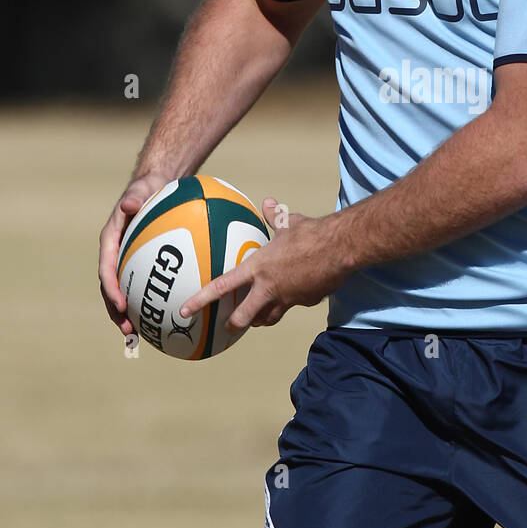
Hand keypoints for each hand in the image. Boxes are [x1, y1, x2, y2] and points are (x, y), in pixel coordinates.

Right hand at [98, 172, 169, 335]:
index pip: (107, 269)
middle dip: (117, 312)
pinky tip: (166, 318)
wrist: (157, 187)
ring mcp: (129, 261)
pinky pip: (145, 286)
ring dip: (129, 314)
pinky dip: (150, 302)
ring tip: (140, 334)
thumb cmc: (150, 188)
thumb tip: (129, 204)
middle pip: (112, 289)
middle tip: (128, 330)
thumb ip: (136, 196)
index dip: (111, 289)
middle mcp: (117, 255)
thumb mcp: (143, 188)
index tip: (120, 304)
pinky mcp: (143, 265)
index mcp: (111, 241)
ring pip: (126, 292)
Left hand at [179, 199, 348, 330]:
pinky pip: (294, 305)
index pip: (222, 287)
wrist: (341, 249)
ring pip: (268, 318)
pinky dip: (290, 302)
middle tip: (228, 325)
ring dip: (260, 320)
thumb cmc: (312, 233)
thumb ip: (274, 216)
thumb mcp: (289, 222)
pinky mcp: (306, 301)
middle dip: (233, 324)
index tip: (184, 311)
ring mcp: (288, 298)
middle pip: (244, 316)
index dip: (200, 300)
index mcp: (258, 268)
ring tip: (256, 319)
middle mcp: (269, 288)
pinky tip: (295, 295)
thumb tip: (267, 202)